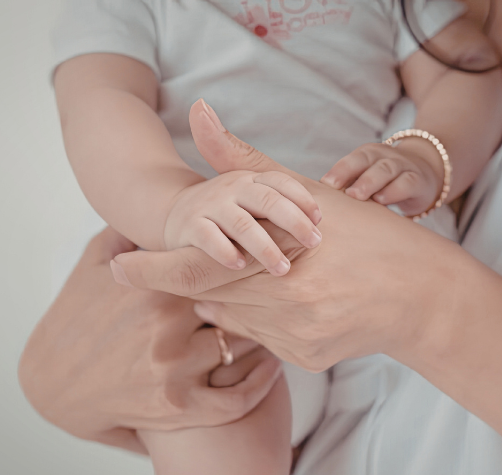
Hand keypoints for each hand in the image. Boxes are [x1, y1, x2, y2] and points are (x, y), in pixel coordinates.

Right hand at [18, 227, 283, 453]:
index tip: (272, 253)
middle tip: (288, 288)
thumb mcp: (93, 263)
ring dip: (267, 337)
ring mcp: (173, 371)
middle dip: (265, 297)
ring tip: (284, 323)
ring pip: (243, 348)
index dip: (253, 258)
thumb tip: (154, 200)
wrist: (49, 384)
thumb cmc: (74, 316)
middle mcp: (166, 327)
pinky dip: (261, 384)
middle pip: (240, 306)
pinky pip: (236, 399)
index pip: (223, 267)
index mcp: (154, 288)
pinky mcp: (177, 410)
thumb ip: (127, 230)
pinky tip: (272, 368)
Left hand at [108, 102, 466, 371]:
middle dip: (189, 281)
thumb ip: (245, 161)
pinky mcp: (307, 360)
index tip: (115, 265)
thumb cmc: (370, 236)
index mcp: (277, 262)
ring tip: (248, 273)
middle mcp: (282, 307)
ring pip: (235, 319)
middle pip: (210, 298)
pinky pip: (264, 339)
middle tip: (174, 268)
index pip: (195, 271)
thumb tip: (197, 115)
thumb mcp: (308, 192)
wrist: (423, 295)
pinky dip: (262, 318)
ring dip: (228, 297)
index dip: (150, 270)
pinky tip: (285, 299)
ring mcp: (295, 339)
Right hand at [164, 167, 321, 276]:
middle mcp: (232, 187)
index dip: (303, 200)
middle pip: (267, 199)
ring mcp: (210, 205)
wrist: (176, 215)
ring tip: (283, 268)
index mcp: (251, 179)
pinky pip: (209, 238)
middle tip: (315, 243)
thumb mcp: (253, 202)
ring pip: (242, 223)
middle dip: (294, 222)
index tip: (321, 221)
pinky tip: (240, 267)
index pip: (281, 183)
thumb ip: (282, 207)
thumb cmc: (228, 213)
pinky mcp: (190, 226)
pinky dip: (226, 251)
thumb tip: (325, 223)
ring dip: (265, 246)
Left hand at [321, 140, 443, 215]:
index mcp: (367, 155)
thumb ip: (348, 187)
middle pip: (366, 161)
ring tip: (357, 196)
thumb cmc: (385, 183)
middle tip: (340, 191)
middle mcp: (384, 156)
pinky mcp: (418, 180)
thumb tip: (318, 204)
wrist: (425, 175)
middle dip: (351, 174)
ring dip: (370, 182)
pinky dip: (394, 190)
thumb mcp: (366, 181)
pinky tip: (382, 200)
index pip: (351, 160)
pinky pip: (407, 182)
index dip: (339, 170)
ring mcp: (402, 166)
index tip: (325, 185)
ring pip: (386, 170)